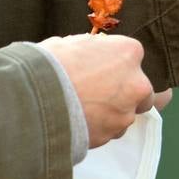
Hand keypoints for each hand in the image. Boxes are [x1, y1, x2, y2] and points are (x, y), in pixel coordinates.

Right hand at [38, 34, 155, 148]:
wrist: (35, 101)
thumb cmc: (49, 65)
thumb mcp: (70, 44)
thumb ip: (90, 49)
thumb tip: (91, 52)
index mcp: (128, 52)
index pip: (133, 56)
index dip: (117, 63)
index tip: (103, 67)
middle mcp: (136, 82)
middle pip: (144, 91)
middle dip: (128, 93)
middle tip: (103, 93)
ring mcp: (126, 112)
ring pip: (127, 114)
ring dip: (112, 113)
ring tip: (84, 110)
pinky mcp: (112, 135)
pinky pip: (110, 131)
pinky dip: (99, 128)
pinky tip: (80, 122)